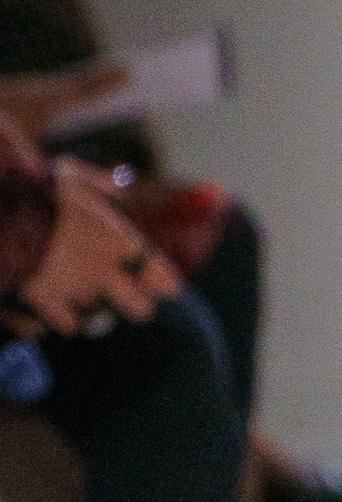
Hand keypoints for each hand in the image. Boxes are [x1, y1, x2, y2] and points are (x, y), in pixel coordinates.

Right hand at [18, 167, 180, 334]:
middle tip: (123, 295)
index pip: (165, 280)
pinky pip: (66, 325)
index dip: (162, 282)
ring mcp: (79, 294)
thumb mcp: (69, 176)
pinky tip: (51, 306)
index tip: (158, 282)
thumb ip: (99, 183)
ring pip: (101, 322)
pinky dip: (59, 318)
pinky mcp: (49, 308)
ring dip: (94, 313)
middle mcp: (107, 273)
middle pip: (141, 310)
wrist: (1, 217)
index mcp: (121, 241)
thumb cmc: (34, 192)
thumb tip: (120, 185)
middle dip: (135, 304)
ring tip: (81, 299)